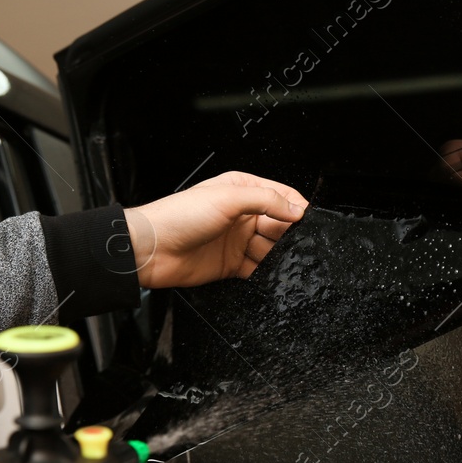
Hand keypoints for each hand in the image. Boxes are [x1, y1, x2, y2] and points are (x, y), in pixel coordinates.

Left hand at [124, 170, 308, 287]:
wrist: (152, 249)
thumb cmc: (179, 216)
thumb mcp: (227, 197)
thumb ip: (265, 200)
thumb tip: (295, 209)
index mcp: (241, 189)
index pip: (280, 195)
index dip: (296, 206)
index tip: (309, 219)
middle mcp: (241, 214)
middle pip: (278, 224)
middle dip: (290, 233)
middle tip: (301, 243)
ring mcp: (236, 240)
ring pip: (271, 248)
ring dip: (280, 254)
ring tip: (287, 259)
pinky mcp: (231, 264)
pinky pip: (258, 269)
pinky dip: (268, 272)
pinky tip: (273, 273)